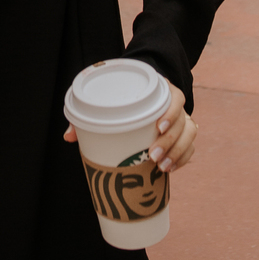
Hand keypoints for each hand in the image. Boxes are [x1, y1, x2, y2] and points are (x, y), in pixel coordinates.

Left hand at [64, 84, 197, 172]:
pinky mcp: (183, 135)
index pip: (175, 97)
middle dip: (170, 141)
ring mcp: (181, 120)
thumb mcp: (108, 101)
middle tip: (152, 156)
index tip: (158, 127)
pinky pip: (189, 148)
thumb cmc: (123, 98)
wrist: (143, 96)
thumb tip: (68, 137)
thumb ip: (90, 115)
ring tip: (161, 168)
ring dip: (178, 152)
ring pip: (189, 136)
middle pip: (183, 121)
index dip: (171, 112)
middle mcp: (175, 104)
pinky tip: (169, 170)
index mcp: (161, 90)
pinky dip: (182, 159)